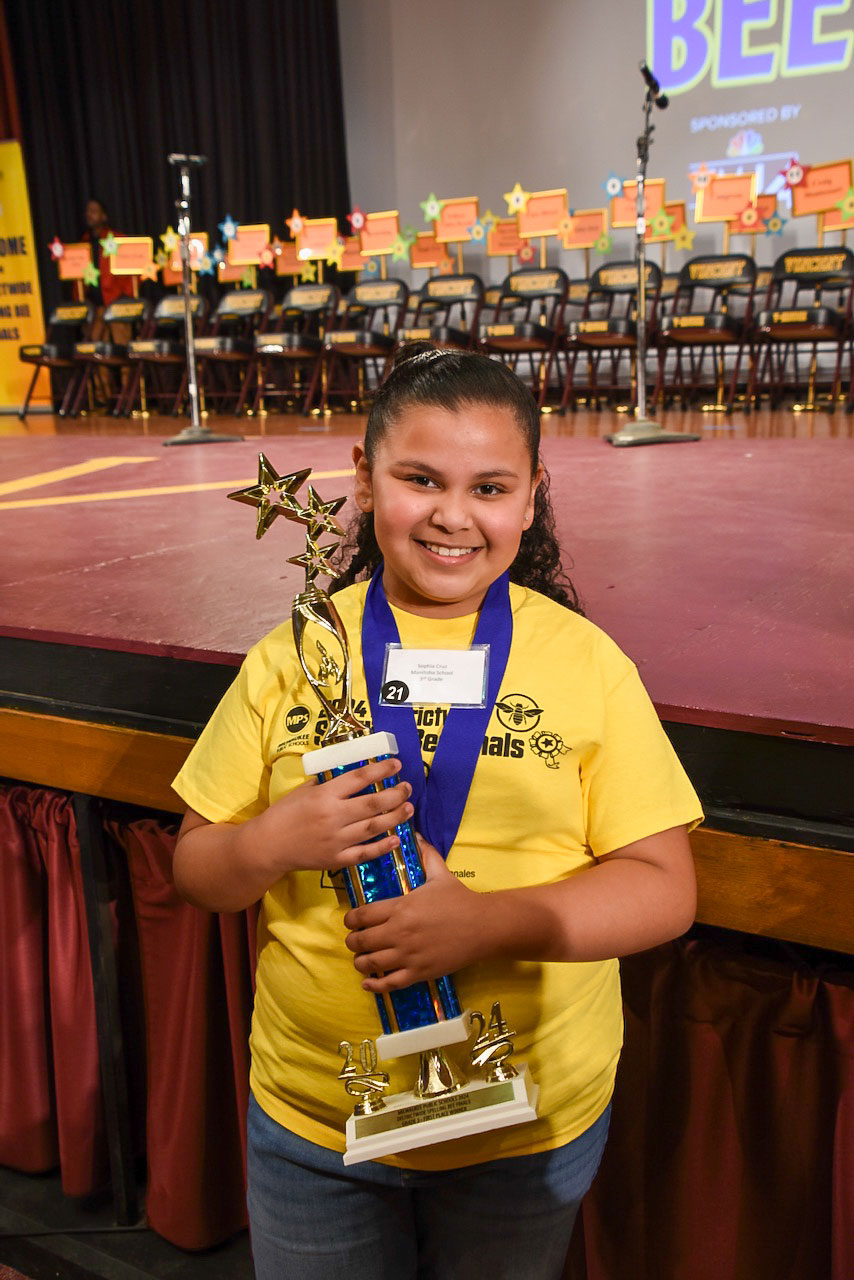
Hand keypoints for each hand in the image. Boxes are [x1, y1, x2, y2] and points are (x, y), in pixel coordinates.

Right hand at [255, 758, 413, 876]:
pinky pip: (365, 853)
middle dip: (395, 794)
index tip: (396, 764)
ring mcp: (336, 840)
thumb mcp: (302, 791)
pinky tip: (396, 838)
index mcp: (324, 795)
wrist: (267, 846)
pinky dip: (383, 847)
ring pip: (374, 827)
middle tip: (407, 788)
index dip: (380, 770)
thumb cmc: (283, 814)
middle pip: (373, 803)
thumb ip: (327, 784)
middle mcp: (333, 816)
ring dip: (395, 817)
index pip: (359, 778)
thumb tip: (349, 775)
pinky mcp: (336, 859)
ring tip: (409, 808)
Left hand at [343, 836, 485, 991]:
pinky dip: (374, 985)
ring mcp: (408, 954)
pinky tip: (368, 982)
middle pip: (360, 940)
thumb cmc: (461, 900)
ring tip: (361, 959)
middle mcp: (400, 932)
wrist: (484, 926)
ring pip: (370, 963)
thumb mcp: (441, 874)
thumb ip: (425, 855)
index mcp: (401, 907)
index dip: (350, 919)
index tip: (350, 921)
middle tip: (354, 940)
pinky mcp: (419, 972)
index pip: (362, 915)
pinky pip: (389, 984)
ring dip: (360, 962)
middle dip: (352, 941)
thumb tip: (416, 834)